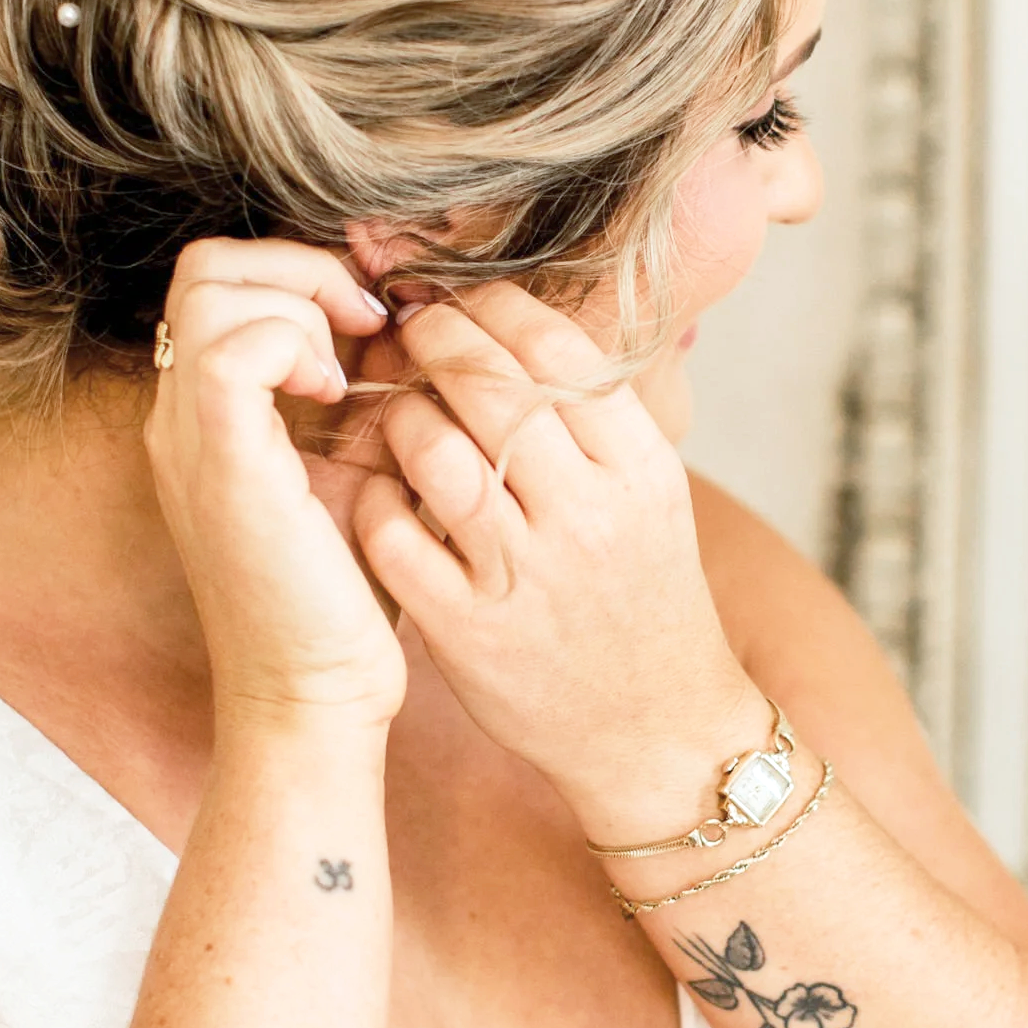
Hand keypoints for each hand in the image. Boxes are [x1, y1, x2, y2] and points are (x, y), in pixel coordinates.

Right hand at [146, 240, 405, 726]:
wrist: (315, 699)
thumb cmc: (347, 600)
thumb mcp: (365, 469)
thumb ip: (374, 394)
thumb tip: (416, 320)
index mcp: (212, 418)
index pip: (226, 283)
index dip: (305, 273)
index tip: (377, 319)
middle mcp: (183, 418)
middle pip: (205, 265)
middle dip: (300, 268)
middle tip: (368, 326)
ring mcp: (191, 438)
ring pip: (209, 287)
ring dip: (299, 302)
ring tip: (350, 369)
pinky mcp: (221, 465)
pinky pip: (231, 349)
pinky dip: (293, 346)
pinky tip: (336, 400)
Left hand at [347, 284, 760, 826]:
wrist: (655, 729)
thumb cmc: (643, 597)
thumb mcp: (651, 498)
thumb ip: (593, 419)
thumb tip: (518, 324)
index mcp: (641, 470)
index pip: (556, 351)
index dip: (494, 306)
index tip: (461, 298)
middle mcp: (588, 517)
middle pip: (489, 388)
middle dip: (435, 341)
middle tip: (410, 331)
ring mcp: (526, 577)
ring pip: (433, 454)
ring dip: (397, 416)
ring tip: (393, 412)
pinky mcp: (469, 632)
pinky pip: (393, 537)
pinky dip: (372, 500)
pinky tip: (376, 490)